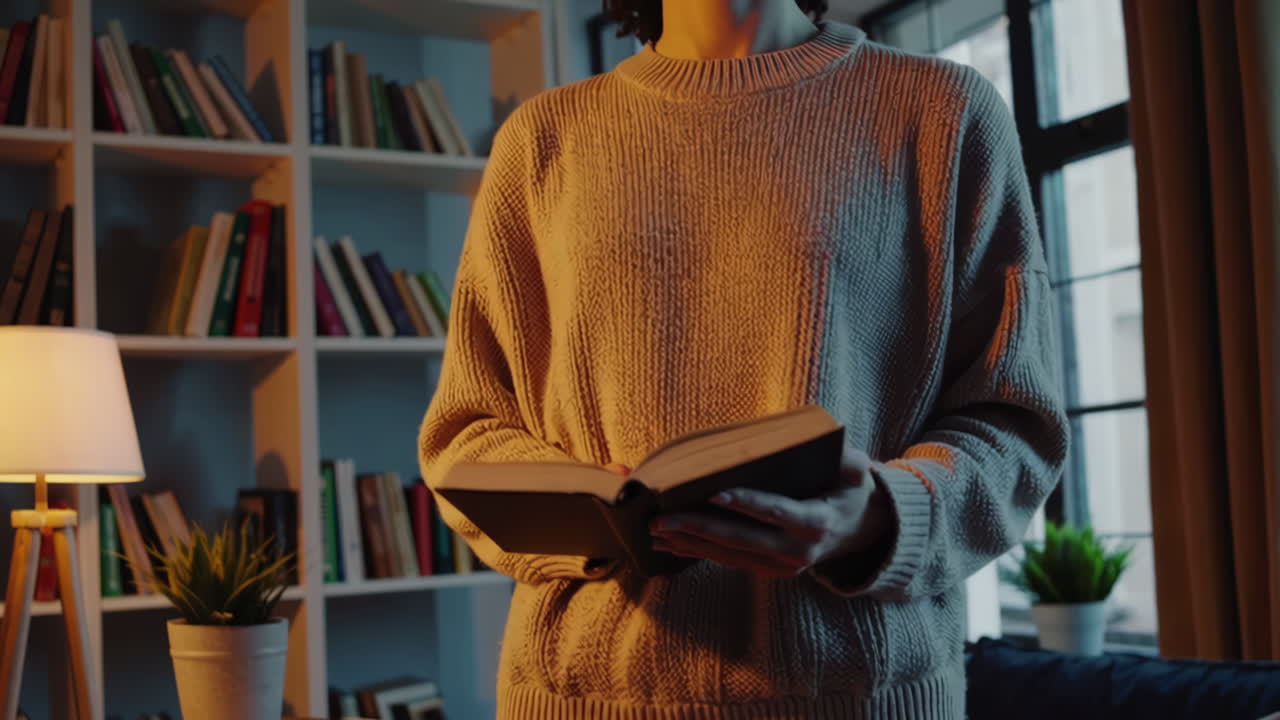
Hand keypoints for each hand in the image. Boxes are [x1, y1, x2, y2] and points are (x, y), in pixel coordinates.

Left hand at [648, 449, 892, 577]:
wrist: (860, 532)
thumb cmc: (851, 491)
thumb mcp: (858, 473)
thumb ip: (853, 465)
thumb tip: (850, 458)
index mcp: (816, 524)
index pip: (776, 511)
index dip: (746, 503)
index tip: (714, 492)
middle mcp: (796, 552)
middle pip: (740, 538)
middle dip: (697, 527)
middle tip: (661, 518)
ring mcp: (780, 566)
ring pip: (727, 553)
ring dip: (688, 542)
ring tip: (654, 531)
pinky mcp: (767, 570)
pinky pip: (727, 560)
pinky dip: (696, 552)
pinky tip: (668, 544)